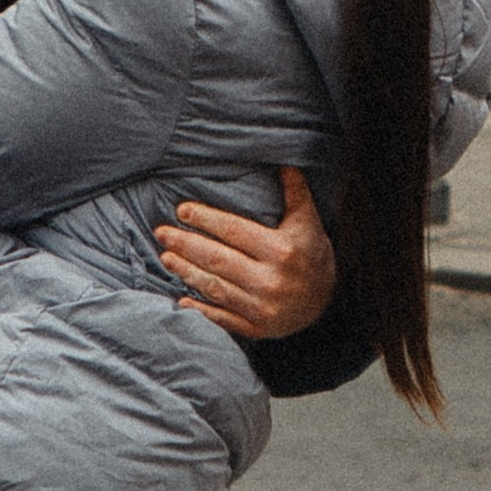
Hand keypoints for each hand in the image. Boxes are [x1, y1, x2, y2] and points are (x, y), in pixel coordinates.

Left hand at [156, 165, 335, 340]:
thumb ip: (295, 192)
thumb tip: (284, 162)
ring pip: (216, 287)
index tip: (181, 210)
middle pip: (219, 260)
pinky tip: (181, 298)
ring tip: (165, 257)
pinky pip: (223, 318)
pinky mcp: (258, 328)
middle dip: (186, 245)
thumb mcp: (308, 221)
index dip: (205, 219)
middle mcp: (272, 281)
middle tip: (161, 233)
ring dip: (187, 272)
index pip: (234, 231)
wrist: (328, 302)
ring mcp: (264, 308)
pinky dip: (201, 309)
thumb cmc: (312, 254)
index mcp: (283, 251)